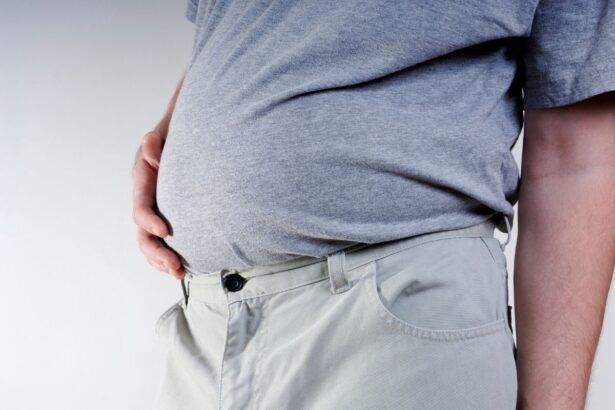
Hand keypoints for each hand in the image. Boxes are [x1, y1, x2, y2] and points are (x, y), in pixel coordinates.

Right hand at [132, 128, 184, 279]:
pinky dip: (169, 259)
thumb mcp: (163, 138)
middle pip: (144, 235)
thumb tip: (151, 141)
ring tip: (179, 272)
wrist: (180, 143)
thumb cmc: (171, 142)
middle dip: (157, 253)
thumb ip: (156, 144)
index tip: (166, 231)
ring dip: (162, 262)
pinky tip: (184, 269)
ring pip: (151, 245)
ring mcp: (155, 215)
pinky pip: (162, 246)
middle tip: (175, 264)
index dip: (150, 222)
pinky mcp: (166, 221)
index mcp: (143, 186)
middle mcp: (146, 204)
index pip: (141, 209)